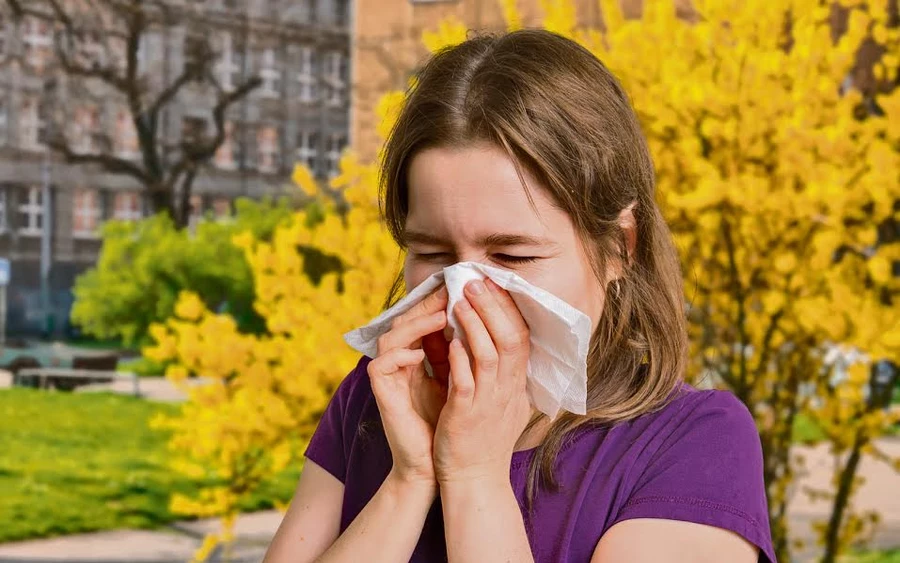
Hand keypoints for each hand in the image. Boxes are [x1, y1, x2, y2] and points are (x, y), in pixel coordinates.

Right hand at [368, 286, 448, 485]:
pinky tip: (420, 352)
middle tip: (452, 290)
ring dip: (416, 324)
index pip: (425, 320)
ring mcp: (389, 378)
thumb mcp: (459, 382)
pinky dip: (400, 355)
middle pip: (406, 320)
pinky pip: (381, 365)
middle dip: (428, 304)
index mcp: (418, 358)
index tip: (465, 290)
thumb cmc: (448, 424)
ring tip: (440, 315)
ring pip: (391, 336)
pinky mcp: (382, 394)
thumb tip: (485, 325)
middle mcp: (400, 363)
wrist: (434, 466)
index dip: (442, 303)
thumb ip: (461, 356)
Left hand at [433, 278, 531, 485]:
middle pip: (511, 339)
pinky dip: (461, 360)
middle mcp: (508, 390)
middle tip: (476, 283)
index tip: (494, 285)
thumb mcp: (501, 401)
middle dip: (493, 307)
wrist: (475, 479)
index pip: (522, 337)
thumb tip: (496, 339)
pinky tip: (450, 341)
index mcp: (516, 384)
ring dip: (476, 325)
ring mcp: (489, 402)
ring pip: (491, 355)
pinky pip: (468, 382)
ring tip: (461, 301)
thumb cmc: (483, 439)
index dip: (508, 309)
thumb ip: (502, 372)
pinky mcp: (466, 415)